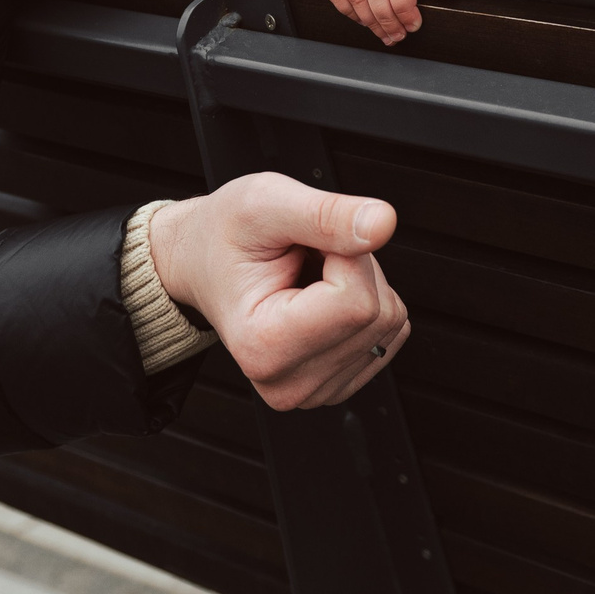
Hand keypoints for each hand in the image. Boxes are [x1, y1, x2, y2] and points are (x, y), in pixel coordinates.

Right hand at [143, 172, 409, 409]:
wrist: (203, 262)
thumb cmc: (226, 234)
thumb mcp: (265, 202)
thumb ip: (325, 214)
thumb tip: (384, 223)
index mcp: (262, 347)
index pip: (356, 302)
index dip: (344, 253)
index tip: (302, 243)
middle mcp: (288, 384)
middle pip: (378, 313)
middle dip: (353, 265)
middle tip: (301, 256)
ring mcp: (316, 391)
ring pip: (389, 321)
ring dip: (359, 281)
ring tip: (307, 274)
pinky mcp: (339, 384)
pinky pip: (390, 331)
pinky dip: (364, 300)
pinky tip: (320, 294)